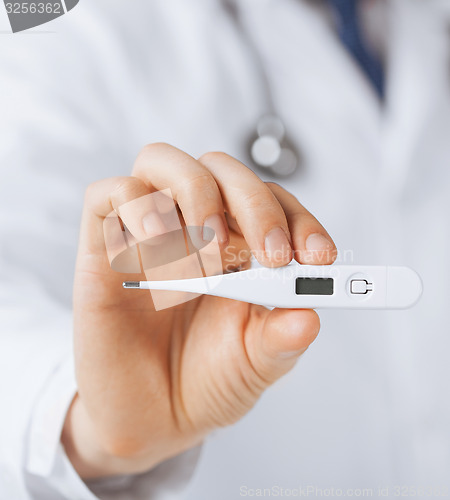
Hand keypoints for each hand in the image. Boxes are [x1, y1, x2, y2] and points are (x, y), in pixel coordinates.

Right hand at [62, 144, 335, 477]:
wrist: (150, 421)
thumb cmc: (206, 382)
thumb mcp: (255, 364)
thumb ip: (282, 339)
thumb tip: (310, 316)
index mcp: (239, 250)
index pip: (271, 202)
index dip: (299, 219)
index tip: (318, 257)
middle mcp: (194, 230)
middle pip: (221, 169)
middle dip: (254, 204)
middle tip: (270, 257)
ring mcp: (147, 235)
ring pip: (163, 161)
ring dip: (197, 198)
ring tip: (206, 259)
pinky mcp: (102, 249)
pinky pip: (112, 194)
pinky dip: (140, 211)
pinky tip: (159, 252)